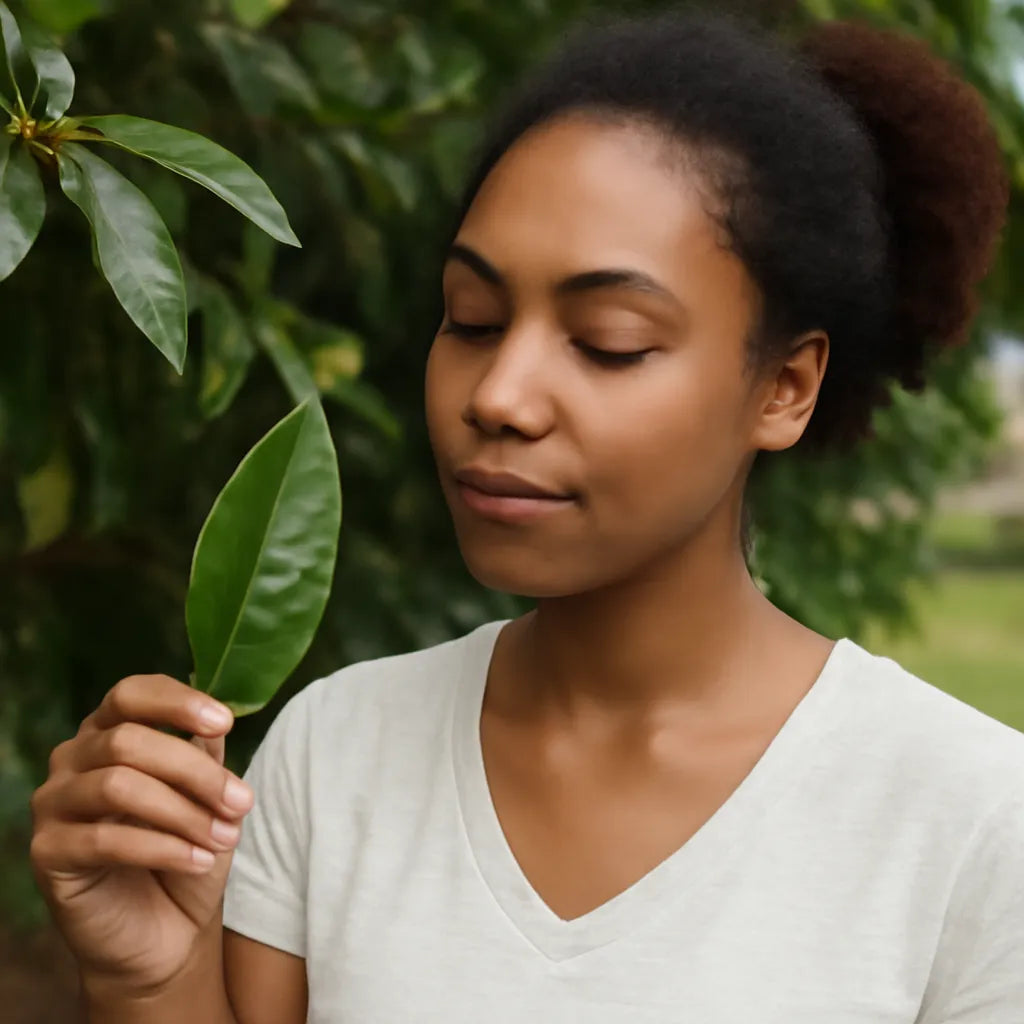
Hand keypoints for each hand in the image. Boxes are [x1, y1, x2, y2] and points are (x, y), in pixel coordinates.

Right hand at [29, 674, 254, 994]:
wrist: (164, 934)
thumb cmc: (186, 851)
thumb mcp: (206, 798)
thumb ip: (206, 756)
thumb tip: (215, 724)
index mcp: (108, 732)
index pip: (131, 694)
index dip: (176, 702)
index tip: (225, 722)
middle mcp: (72, 759)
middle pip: (128, 741)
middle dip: (196, 772)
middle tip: (242, 802)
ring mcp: (53, 805)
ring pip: (117, 786)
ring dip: (182, 812)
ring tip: (226, 837)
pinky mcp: (47, 854)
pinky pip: (103, 840)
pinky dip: (162, 848)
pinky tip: (200, 861)